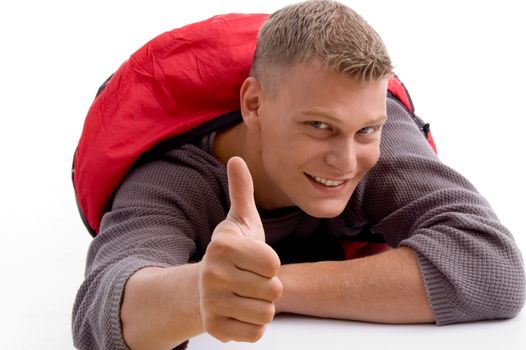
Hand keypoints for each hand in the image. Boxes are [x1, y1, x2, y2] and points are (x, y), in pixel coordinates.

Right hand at [199, 156, 282, 342]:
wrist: (204, 285)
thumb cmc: (233, 251)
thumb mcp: (240, 221)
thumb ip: (242, 191)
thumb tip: (237, 159)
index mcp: (223, 246)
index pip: (274, 263)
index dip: (271, 263)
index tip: (256, 259)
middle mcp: (213, 275)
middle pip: (273, 290)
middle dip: (268, 286)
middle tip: (251, 279)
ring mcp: (211, 304)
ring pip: (266, 313)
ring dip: (262, 305)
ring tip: (245, 294)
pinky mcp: (215, 328)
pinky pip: (256, 333)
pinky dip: (253, 325)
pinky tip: (240, 310)